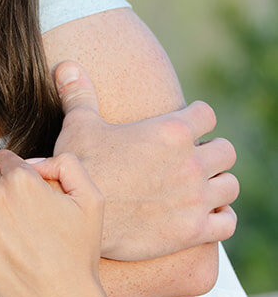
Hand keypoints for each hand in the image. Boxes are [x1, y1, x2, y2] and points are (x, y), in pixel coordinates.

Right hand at [52, 63, 237, 260]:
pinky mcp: (193, 230)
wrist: (75, 217)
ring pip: (230, 185)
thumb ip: (79, 94)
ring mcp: (196, 198)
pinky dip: (220, 219)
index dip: (197, 119)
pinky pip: (228, 222)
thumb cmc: (79, 167)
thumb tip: (66, 66)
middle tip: (191, 161)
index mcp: (172, 131)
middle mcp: (191, 163)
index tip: (186, 128)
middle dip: (212, 153)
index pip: (207, 114)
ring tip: (200, 188)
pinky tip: (205, 216)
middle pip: (226, 150)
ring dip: (218, 185)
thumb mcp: (78, 126)